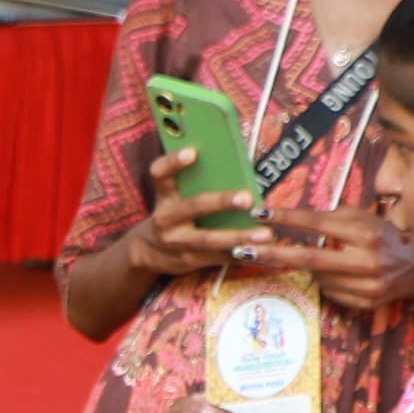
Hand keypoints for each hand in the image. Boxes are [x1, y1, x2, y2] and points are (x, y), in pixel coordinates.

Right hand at [121, 145, 261, 282]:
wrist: (148, 251)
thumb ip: (194, 185)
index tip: (192, 152)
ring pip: (210, 238)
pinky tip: (262, 252)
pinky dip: (241, 254)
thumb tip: (234, 168)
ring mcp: (177, 242)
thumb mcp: (173, 198)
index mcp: (164, 197)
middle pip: (195, 206)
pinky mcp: (188, 260)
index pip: (160, 174)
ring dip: (239, 236)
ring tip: (265, 234)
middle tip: (247, 198)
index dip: (173, 162)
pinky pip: (218, 257)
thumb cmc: (173, 215)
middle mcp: (166, 219)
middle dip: (223, 202)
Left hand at [260, 203, 413, 311]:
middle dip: (273, 253)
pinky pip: (328, 291)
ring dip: (305, 267)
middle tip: (242, 250)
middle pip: (309, 258)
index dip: (287, 219)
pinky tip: (333, 274)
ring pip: (316, 276)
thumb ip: (333, 218)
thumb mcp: (363, 218)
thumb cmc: (383, 236)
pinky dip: (323, 281)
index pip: (318, 224)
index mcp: (365, 232)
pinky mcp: (363, 303)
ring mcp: (365, 285)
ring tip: (309, 258)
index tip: (259, 212)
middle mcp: (366, 260)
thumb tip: (292, 219)